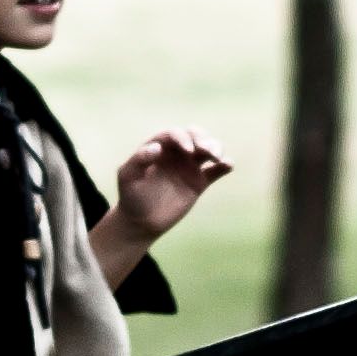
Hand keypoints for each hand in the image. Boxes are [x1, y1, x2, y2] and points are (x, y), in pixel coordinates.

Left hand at [98, 124, 233, 281]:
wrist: (141, 221)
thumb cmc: (131, 196)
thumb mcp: (128, 176)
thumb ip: (139, 160)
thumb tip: (157, 148)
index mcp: (159, 146)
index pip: (175, 134)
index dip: (183, 137)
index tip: (188, 150)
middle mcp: (177, 153)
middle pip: (195, 136)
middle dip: (203, 139)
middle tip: (206, 151)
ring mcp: (189, 166)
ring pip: (208, 149)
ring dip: (216, 148)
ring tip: (217, 158)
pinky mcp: (199, 182)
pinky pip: (215, 171)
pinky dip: (225, 165)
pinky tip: (228, 164)